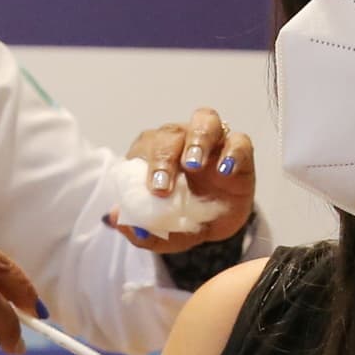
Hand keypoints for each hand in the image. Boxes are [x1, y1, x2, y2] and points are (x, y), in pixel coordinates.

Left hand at [108, 108, 256, 250]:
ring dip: (197, 140)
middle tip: (164, 186)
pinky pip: (239, 141)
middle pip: (170, 134)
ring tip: (193, 165)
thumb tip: (115, 220)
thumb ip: (141, 229)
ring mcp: (212, 141)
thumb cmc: (184, 218)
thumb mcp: (163, 233)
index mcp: (155, 154)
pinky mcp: (240, 150)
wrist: (218, 225)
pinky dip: (232, 152)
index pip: (145, 147)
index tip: (154, 190)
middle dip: (165, 158)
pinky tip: (225, 170)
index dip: (146, 165)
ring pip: (204, 121)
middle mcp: (181, 140)